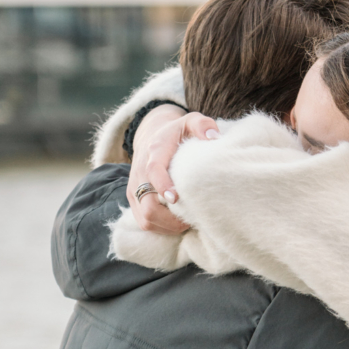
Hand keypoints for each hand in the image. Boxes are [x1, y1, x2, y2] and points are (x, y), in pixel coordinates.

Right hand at [126, 106, 219, 233]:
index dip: (163, 186)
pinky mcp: (134, 200)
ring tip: (188, 222)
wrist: (150, 137)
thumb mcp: (189, 121)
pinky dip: (162, 228)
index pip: (154, 171)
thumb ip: (202, 125)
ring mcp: (135, 189)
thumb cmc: (176, 133)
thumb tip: (214, 137)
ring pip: (146, 220)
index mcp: (154, 152)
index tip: (177, 198)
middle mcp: (140, 173)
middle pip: (148, 207)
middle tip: (193, 218)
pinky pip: (144, 222)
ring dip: (168, 226)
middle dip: (171, 219)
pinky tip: (178, 222)